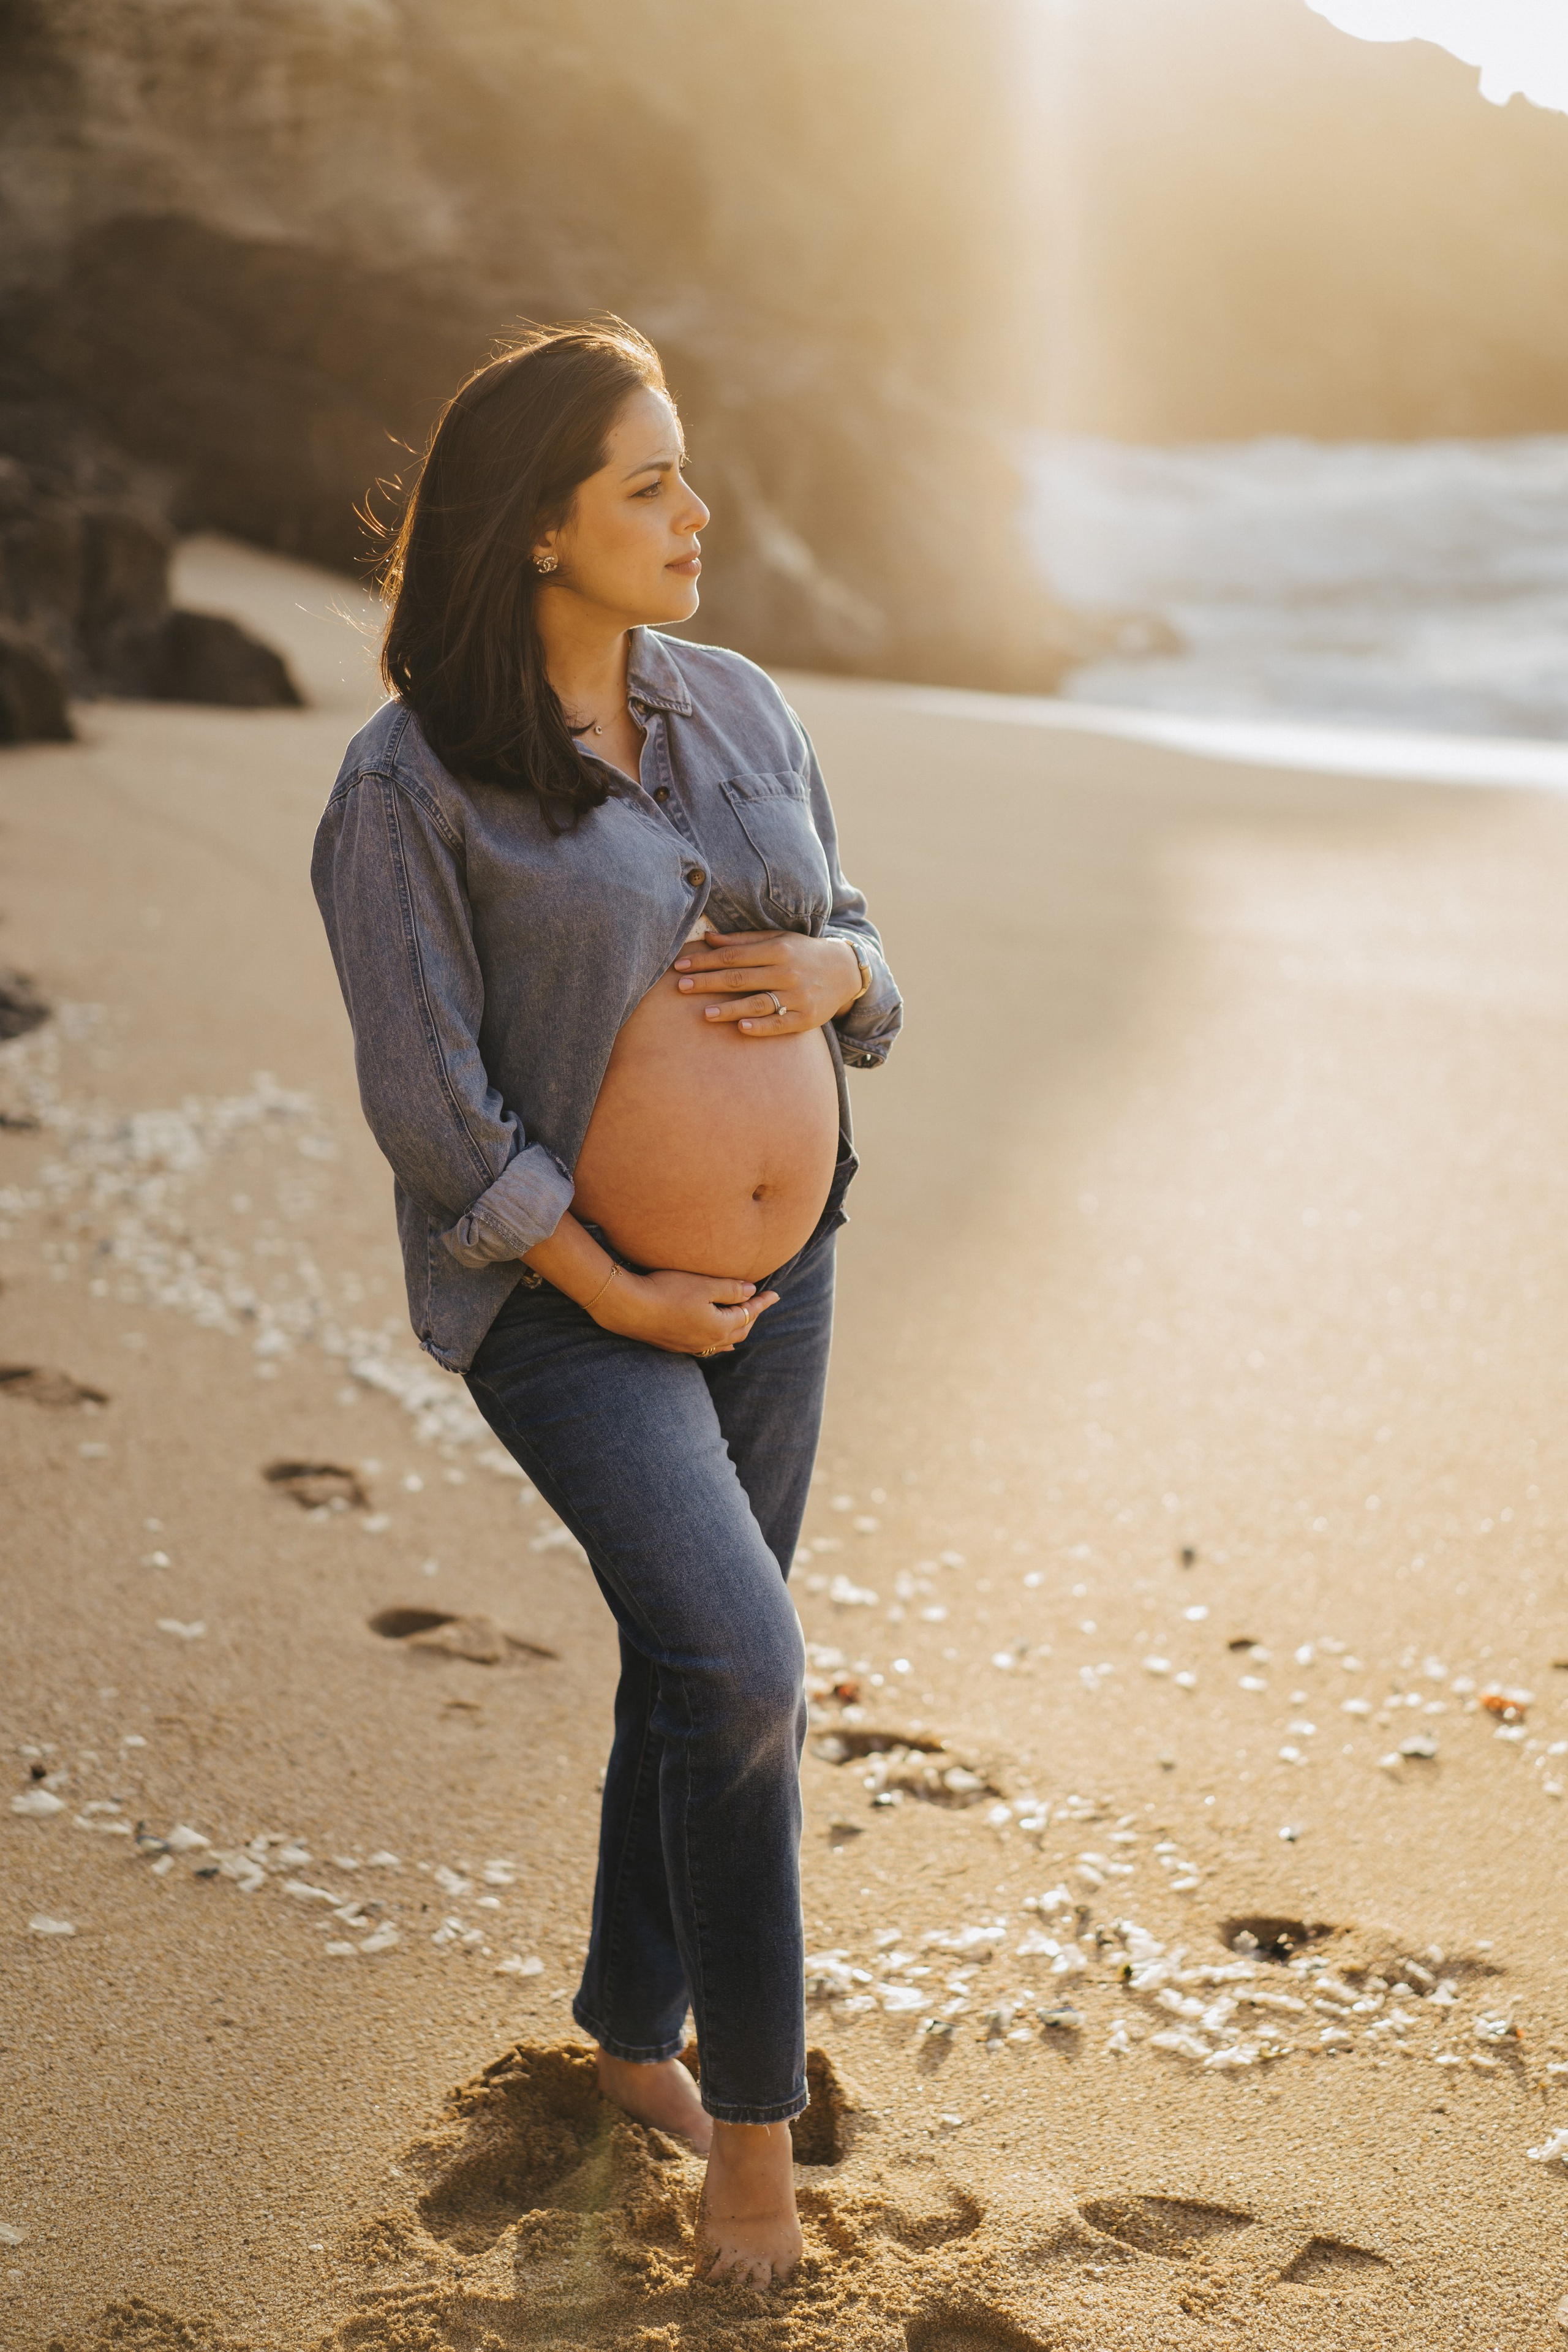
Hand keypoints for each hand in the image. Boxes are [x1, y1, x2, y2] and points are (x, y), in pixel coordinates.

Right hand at [594, 1266, 779, 1356]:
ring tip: (744, 1323)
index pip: (748, 1314)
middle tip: (760, 1304)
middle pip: (739, 1332)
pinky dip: (718, 1340)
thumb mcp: (704, 1285)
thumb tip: (752, 1291)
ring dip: (736, 1331)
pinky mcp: (675, 1345)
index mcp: (720, 1327)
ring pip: (723, 1343)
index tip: (775, 1294)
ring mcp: (690, 1346)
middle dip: (752, 1317)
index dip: (762, 1303)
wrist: (629, 1308)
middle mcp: (708, 1342)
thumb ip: (731, 1289)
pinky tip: (714, 1339)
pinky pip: (706, 1347)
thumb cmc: (667, 1291)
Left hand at [672, 928, 860, 1034]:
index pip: (733, 956)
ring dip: (730, 1009)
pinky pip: (780, 1023)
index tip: (681, 965)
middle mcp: (787, 972)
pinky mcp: (806, 1018)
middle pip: (740, 978)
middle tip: (681, 987)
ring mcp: (797, 996)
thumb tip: (708, 939)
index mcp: (777, 949)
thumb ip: (743, 941)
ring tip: (705, 1013)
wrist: (845, 971)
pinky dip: (761, 1026)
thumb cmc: (802, 953)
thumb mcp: (777, 939)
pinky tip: (741, 1028)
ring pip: (757, 1003)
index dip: (705, 961)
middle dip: (708, 983)